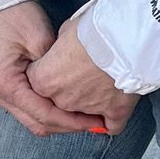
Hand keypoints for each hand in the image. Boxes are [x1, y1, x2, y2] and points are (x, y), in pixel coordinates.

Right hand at [0, 0, 103, 138]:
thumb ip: (55, 70)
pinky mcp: (0, 86)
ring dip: (56, 120)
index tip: (96, 122)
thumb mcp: (40, 39)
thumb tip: (73, 91)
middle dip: (67, 126)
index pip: (44, 115)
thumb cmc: (14, 14)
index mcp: (5, 85)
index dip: (72, 122)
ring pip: (30, 118)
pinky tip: (64, 103)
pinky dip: (45, 109)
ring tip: (84, 115)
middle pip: (36, 123)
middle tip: (95, 122)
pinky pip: (25, 107)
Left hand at [28, 11, 139, 132]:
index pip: (37, 82)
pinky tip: (114, 111)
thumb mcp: (65, 31)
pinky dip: (112, 121)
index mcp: (44, 80)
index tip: (58, 64)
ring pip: (83, 115)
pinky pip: (111, 126)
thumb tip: (64, 50)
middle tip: (81, 73)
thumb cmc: (92, 31)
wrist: (122, 37)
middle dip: (68, 90)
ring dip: (90, 104)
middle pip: (59, 101)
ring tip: (102, 84)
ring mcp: (88, 109)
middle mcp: (62, 100)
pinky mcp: (114, 112)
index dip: (48, 72)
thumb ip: (59, 48)